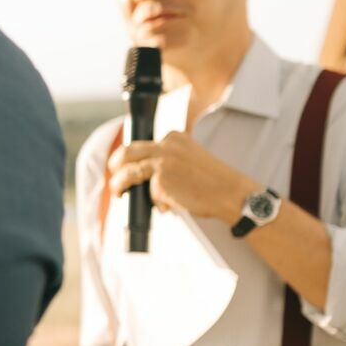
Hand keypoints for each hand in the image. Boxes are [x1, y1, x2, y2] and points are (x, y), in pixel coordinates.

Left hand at [107, 131, 257, 224]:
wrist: (230, 193)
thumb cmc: (212, 180)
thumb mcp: (189, 157)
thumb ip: (169, 158)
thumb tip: (144, 172)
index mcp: (174, 137)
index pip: (142, 144)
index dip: (131, 157)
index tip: (126, 165)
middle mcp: (165, 146)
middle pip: (126, 152)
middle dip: (115, 164)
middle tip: (114, 175)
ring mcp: (162, 162)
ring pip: (127, 172)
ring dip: (118, 184)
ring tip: (119, 193)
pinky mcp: (161, 181)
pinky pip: (148, 193)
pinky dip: (154, 202)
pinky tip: (168, 207)